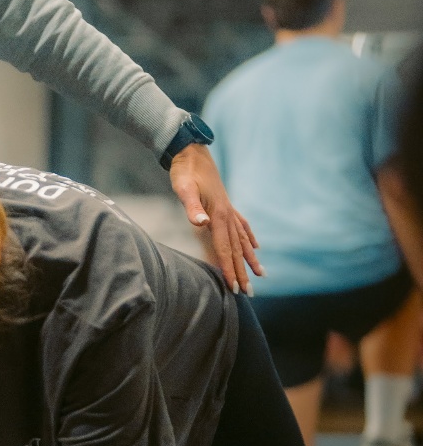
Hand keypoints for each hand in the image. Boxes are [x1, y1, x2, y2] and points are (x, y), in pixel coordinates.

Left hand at [167, 144, 262, 294]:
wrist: (191, 152)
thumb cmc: (184, 172)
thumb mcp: (184, 188)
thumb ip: (192, 207)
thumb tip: (201, 223)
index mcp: (219, 215)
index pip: (224, 249)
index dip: (229, 269)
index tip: (234, 288)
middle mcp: (228, 215)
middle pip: (236, 249)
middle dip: (242, 272)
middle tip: (248, 293)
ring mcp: (229, 210)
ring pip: (242, 240)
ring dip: (250, 259)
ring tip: (261, 275)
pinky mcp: (226, 205)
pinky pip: (242, 226)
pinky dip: (249, 237)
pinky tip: (256, 246)